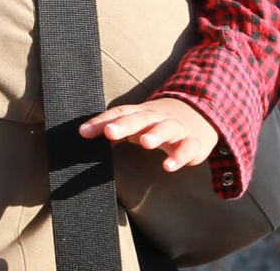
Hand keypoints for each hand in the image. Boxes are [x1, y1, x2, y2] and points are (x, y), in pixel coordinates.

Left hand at [78, 97, 219, 171]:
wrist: (196, 116)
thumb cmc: (155, 123)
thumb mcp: (135, 124)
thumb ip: (114, 130)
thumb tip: (86, 135)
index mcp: (139, 113)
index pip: (118, 113)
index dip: (101, 122)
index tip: (83, 132)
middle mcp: (156, 118)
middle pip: (139, 118)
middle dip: (125, 124)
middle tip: (110, 132)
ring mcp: (175, 128)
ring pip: (165, 128)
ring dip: (155, 134)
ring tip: (145, 142)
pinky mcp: (192, 142)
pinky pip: (187, 147)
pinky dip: (179, 156)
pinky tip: (168, 167)